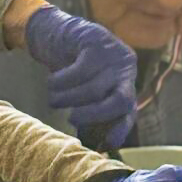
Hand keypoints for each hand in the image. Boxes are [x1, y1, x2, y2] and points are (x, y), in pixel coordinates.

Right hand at [25, 5, 136, 148]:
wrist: (59, 34)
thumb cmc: (72, 70)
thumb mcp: (84, 93)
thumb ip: (90, 115)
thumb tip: (95, 146)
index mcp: (126, 84)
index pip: (129, 112)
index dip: (120, 130)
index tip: (106, 145)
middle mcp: (126, 70)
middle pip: (120, 101)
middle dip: (94, 115)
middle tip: (71, 119)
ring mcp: (113, 55)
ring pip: (93, 89)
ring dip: (67, 99)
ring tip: (53, 100)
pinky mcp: (97, 41)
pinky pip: (79, 72)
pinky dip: (60, 82)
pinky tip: (51, 83)